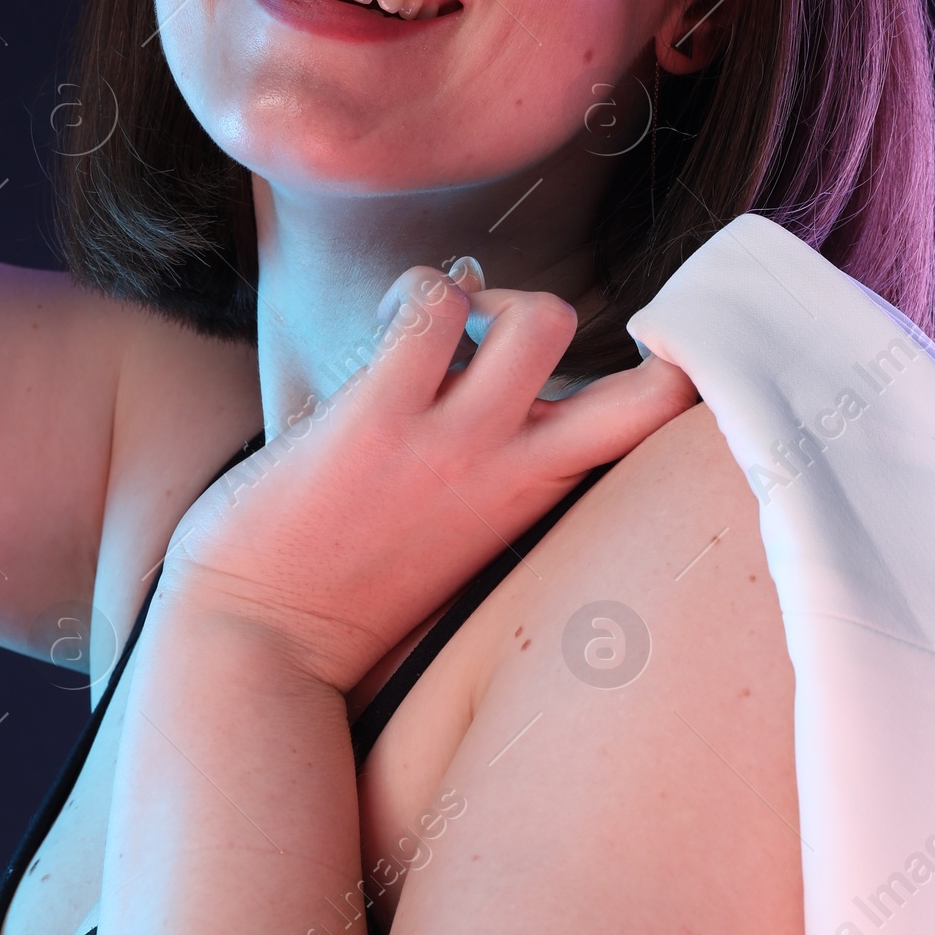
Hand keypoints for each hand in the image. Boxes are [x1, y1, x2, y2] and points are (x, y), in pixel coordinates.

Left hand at [162, 266, 698, 693]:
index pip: (661, 439)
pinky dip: (418, 287)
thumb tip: (494, 380)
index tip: (615, 360)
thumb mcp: (460, 543)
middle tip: (508, 341)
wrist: (257, 648)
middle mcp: (518, 476)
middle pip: (652, 388)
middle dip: (609, 340)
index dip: (677, 383)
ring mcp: (454, 448)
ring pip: (542, 320)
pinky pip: (434, 303)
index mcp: (543, 505)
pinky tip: (384, 318)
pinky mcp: (379, 420)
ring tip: (442, 324)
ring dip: (496, 294)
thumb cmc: (344, 593)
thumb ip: (497, 476)